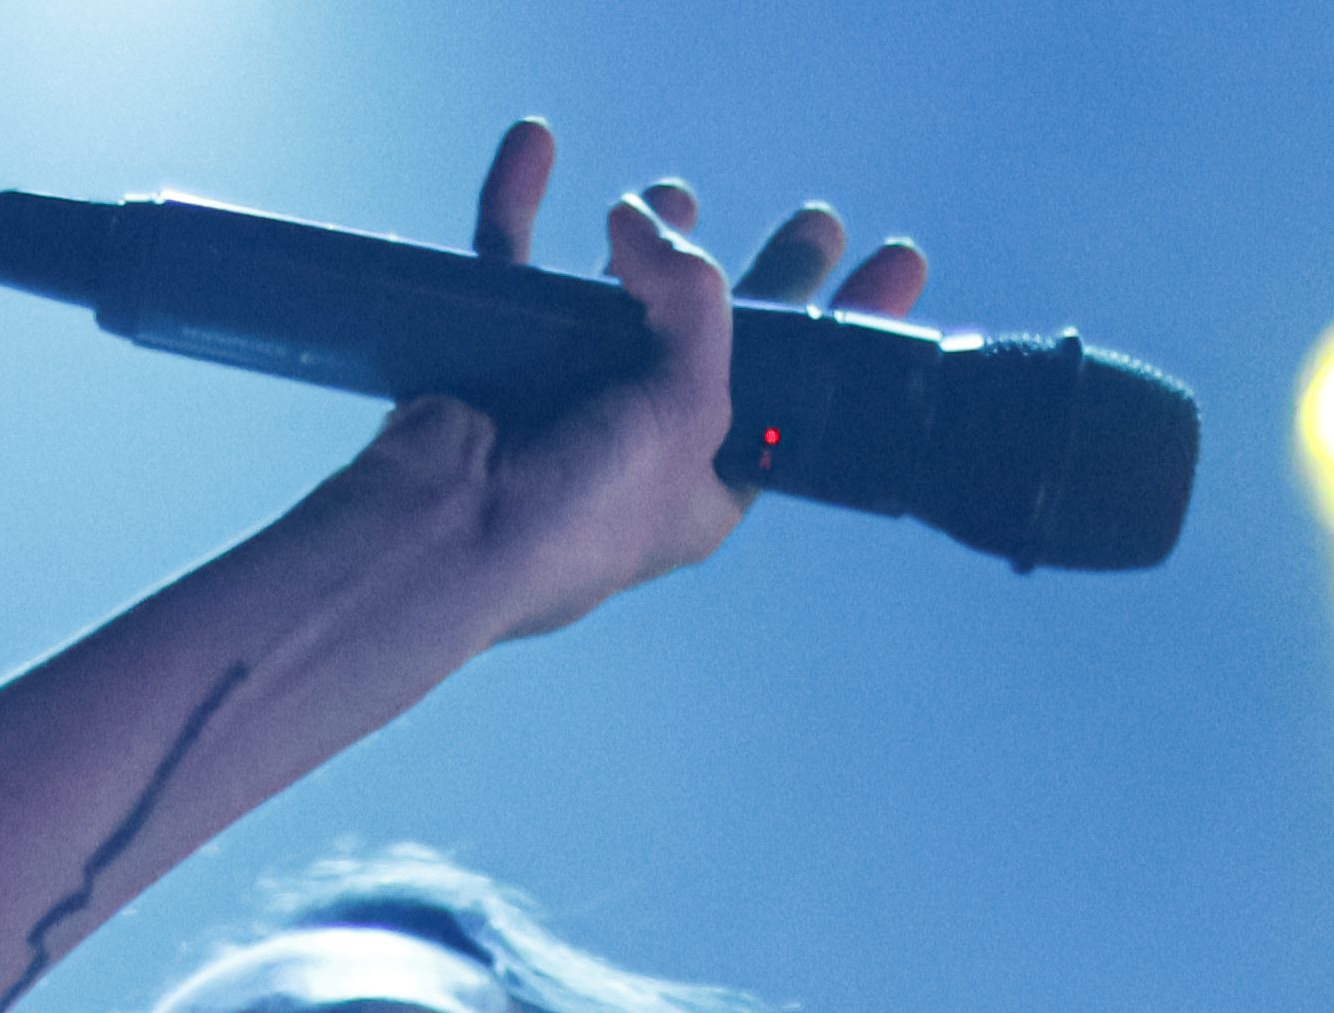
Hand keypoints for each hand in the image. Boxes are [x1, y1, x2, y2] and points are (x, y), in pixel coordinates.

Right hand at [315, 119, 934, 647]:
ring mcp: (565, 407)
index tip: (895, 265)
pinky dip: (521, 210)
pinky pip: (511, 273)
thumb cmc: (573, 512)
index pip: (795, 399)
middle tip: (817, 224)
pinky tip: (536, 151)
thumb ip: (696, 305)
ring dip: (646, 246)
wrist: (438, 540)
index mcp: (705, 488)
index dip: (846, 332)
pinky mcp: (495, 368)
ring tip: (674, 193)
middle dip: (767, 279)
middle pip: (717, 343)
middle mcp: (639, 449)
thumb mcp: (687, 410)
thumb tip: (646, 218)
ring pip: (616, 305)